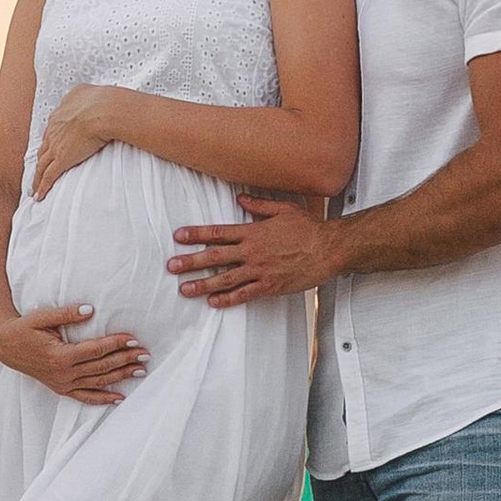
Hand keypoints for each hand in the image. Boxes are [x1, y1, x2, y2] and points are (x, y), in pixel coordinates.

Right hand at [0, 303, 145, 404]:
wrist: (6, 347)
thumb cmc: (25, 328)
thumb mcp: (42, 316)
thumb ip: (67, 313)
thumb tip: (90, 310)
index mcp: (61, 356)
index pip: (96, 350)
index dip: (116, 344)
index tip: (134, 339)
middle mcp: (64, 374)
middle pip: (101, 367)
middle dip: (125, 360)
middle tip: (146, 354)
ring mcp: (63, 384)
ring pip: (98, 382)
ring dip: (120, 377)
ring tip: (141, 371)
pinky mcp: (61, 388)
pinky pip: (85, 397)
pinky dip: (103, 399)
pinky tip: (119, 398)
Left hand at [32, 85, 128, 198]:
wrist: (101, 111)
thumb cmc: (98, 99)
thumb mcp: (84, 91)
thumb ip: (79, 94)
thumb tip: (81, 94)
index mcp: (59, 115)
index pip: (51, 132)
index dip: (49, 142)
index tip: (49, 148)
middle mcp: (54, 131)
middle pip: (43, 150)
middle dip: (39, 160)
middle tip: (37, 170)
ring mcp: (56, 146)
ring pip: (41, 166)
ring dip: (36, 178)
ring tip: (33, 188)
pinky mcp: (62, 160)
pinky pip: (48, 177)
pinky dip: (42, 187)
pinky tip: (39, 196)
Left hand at [169, 195, 342, 308]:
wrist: (328, 249)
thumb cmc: (308, 228)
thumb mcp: (284, 209)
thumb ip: (259, 205)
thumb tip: (239, 197)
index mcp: (253, 231)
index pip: (218, 233)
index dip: (197, 234)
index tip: (179, 236)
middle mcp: (252, 251)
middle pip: (215, 257)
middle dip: (191, 261)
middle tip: (172, 266)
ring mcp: (260, 270)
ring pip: (225, 279)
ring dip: (202, 284)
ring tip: (185, 289)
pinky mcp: (269, 286)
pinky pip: (244, 294)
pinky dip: (228, 299)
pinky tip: (213, 302)